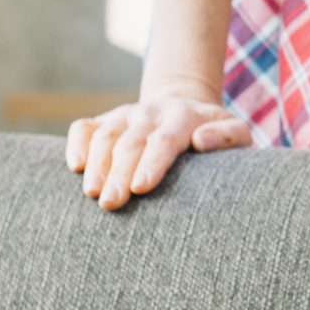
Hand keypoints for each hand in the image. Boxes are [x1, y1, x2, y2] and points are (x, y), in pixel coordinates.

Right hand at [67, 84, 252, 210]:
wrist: (183, 106)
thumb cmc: (212, 132)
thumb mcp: (234, 130)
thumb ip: (230, 136)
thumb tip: (202, 140)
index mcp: (183, 116)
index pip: (164, 139)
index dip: (151, 163)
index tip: (140, 188)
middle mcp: (151, 112)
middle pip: (131, 142)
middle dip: (118, 173)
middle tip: (110, 204)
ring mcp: (125, 115)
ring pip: (105, 135)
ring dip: (96, 164)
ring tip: (91, 193)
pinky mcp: (105, 120)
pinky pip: (84, 127)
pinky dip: (76, 143)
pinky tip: (74, 166)